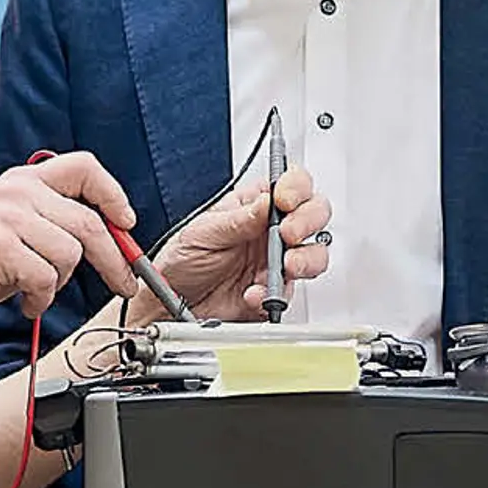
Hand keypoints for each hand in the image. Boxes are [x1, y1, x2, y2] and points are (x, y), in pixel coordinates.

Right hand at [0, 151, 136, 321]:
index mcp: (20, 180)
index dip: (114, 194)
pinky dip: (40, 298)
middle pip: (89, 221)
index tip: (126, 222)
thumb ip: (49, 220)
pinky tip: (23, 301)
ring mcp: (7, 217)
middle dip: (114, 258)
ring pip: (71, 253)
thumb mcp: (7, 225)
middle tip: (123, 281)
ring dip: (60, 282)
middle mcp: (16, 192)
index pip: (84, 168)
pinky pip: (47, 277)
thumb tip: (107, 237)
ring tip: (36, 291)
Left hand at [139, 167, 331, 321]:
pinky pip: (292, 291)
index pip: (292, 184)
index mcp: (255, 205)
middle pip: (314, 214)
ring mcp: (277, 261)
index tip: (285, 200)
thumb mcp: (203, 231)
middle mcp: (271, 230)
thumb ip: (238, 219)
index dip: (296, 188)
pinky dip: (276, 292)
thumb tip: (266, 202)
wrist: (171, 303)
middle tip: (288, 234)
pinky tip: (255, 291)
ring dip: (306, 258)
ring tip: (285, 266)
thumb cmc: (183, 260)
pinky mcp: (276, 290)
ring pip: (316, 252)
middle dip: (307, 221)